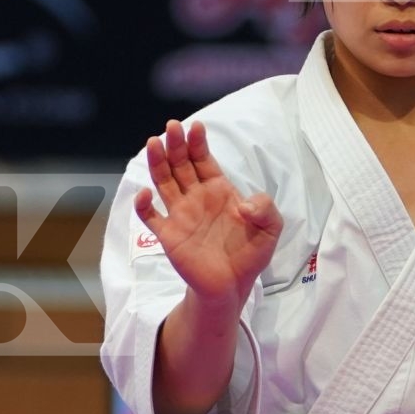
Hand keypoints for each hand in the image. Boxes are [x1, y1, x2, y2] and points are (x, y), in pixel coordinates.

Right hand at [134, 120, 281, 310]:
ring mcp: (180, 214)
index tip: (195, 127)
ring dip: (158, 163)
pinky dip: (143, 205)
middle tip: (172, 127)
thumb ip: (265, 209)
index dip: (199, 143)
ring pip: (164, 182)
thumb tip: (244, 205)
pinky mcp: (169, 235)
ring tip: (154, 143)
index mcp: (218, 190)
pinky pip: (150, 217)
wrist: (232, 286)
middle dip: (177, 145)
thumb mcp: (271, 229)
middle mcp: (196, 197)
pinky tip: (145, 194)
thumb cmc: (250, 254)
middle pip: (181, 164)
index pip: (204, 160)